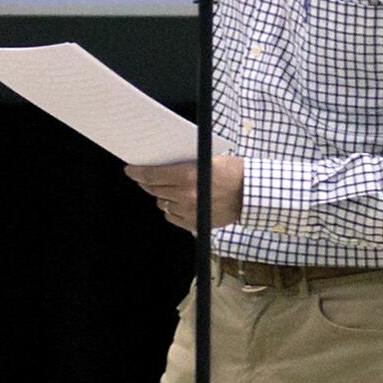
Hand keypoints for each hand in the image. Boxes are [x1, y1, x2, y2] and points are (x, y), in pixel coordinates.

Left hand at [126, 153, 244, 234]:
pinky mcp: (195, 223)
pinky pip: (172, 217)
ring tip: (168, 189)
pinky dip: (171, 210)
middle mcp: (185, 196)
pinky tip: (177, 203)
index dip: (137, 172)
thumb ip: (184, 165)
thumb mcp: (208, 159)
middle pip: (154, 190)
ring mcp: (189, 212)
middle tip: (142, 177)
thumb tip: (163, 166)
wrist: (252, 194)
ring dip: (162, 196)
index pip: (152, 175)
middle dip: (146, 182)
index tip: (130, 170)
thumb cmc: (233, 171)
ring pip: (162, 204)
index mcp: (188, 176)